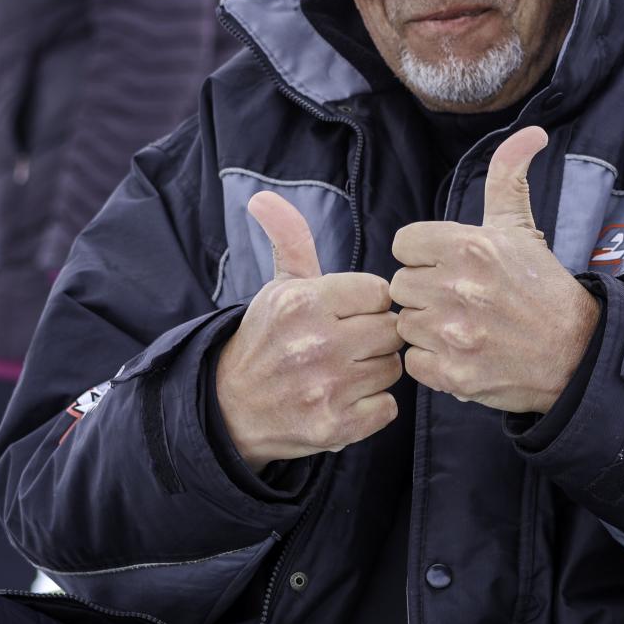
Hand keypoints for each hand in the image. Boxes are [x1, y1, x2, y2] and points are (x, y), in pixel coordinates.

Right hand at [214, 193, 401, 471]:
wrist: (231, 409)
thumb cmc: (266, 342)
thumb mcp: (278, 288)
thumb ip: (290, 240)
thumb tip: (264, 197)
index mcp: (303, 302)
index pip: (378, 292)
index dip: (367, 304)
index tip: (348, 315)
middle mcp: (315, 343)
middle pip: (391, 330)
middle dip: (375, 337)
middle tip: (349, 346)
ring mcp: (326, 388)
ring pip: (393, 369)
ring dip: (376, 371)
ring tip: (346, 372)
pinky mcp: (335, 426)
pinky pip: (388, 408)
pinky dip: (373, 407)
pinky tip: (347, 400)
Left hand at [390, 127, 599, 413]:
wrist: (576, 352)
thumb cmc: (542, 288)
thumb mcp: (521, 228)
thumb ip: (508, 177)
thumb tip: (531, 132)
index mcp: (469, 246)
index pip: (404, 244)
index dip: (423, 256)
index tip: (447, 266)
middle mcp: (457, 288)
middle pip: (401, 286)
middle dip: (425, 292)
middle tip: (458, 300)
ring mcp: (454, 334)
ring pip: (405, 325)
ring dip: (427, 329)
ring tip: (461, 327)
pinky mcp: (453, 375)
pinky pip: (413, 363)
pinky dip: (432, 363)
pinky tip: (459, 354)